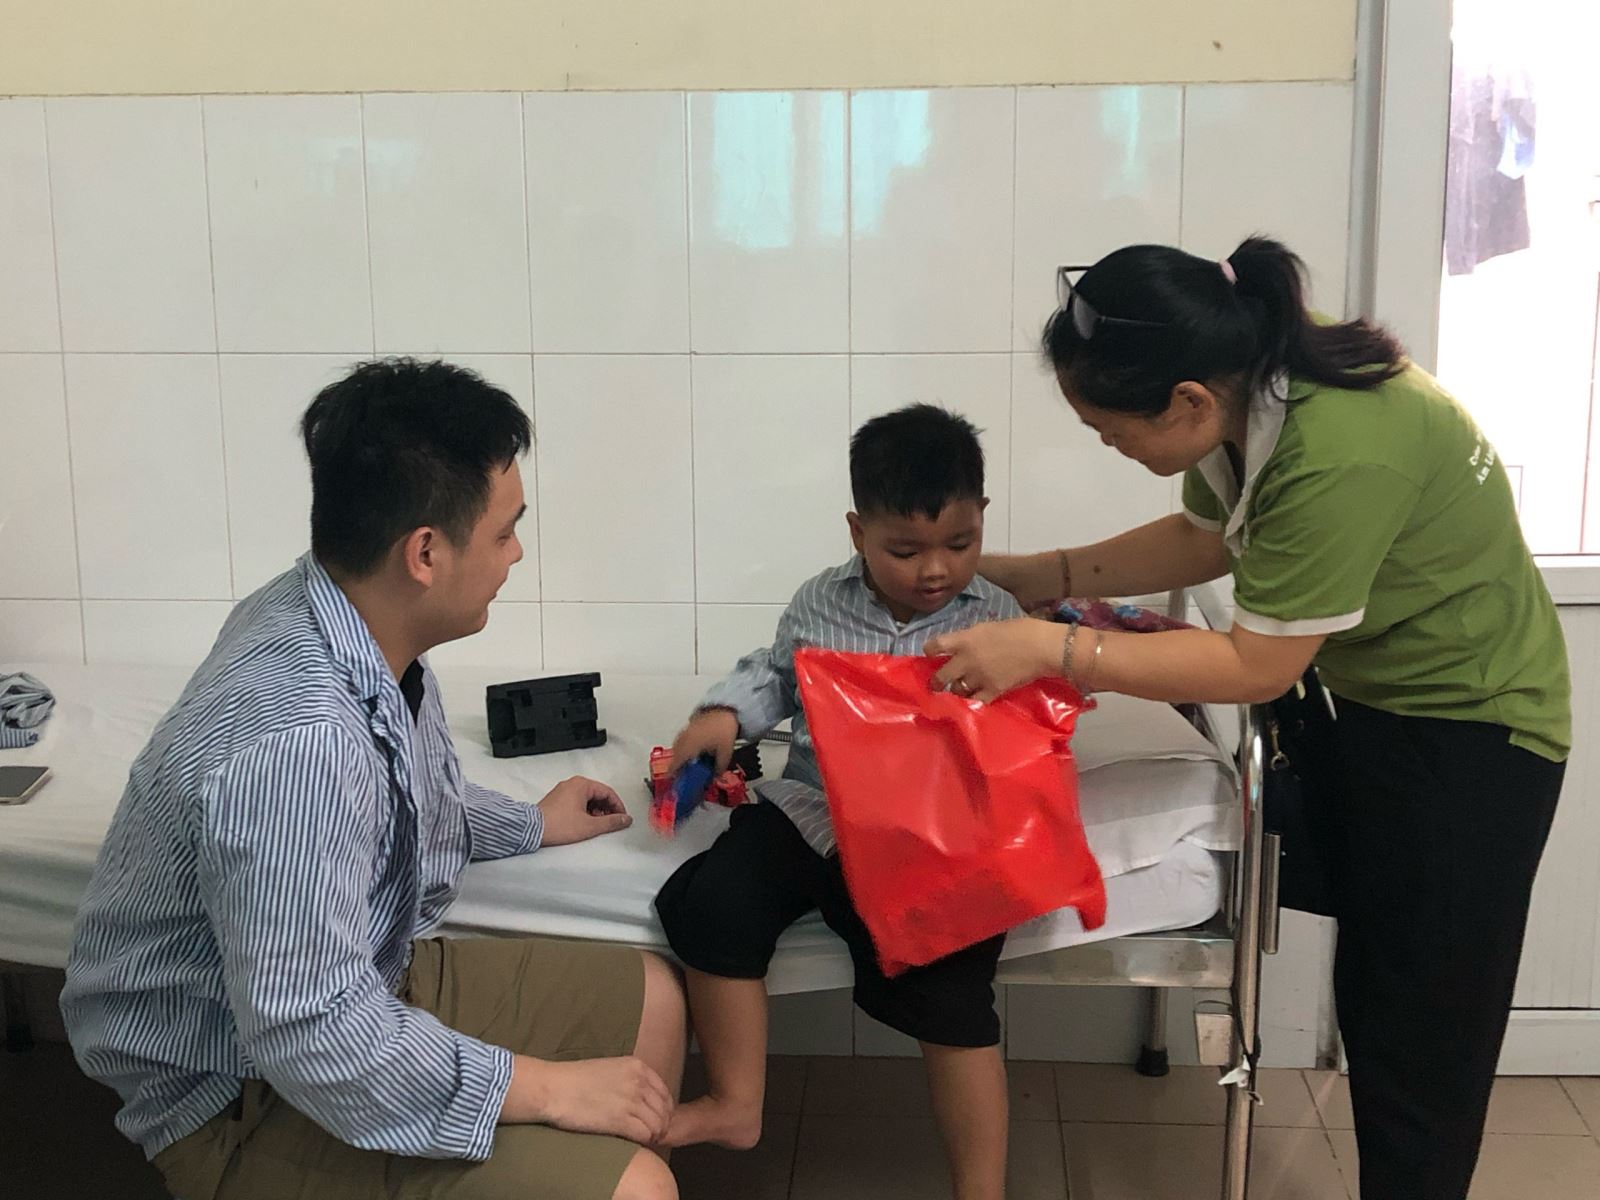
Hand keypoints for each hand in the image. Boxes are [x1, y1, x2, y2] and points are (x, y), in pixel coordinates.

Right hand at [505, 1054, 673, 1143]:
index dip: (663, 1110)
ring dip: (653, 1135)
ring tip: (643, 1140)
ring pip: (658, 1124)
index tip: (655, 1119)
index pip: (664, 1092)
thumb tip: (642, 1098)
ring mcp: (631, 1100)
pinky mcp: (621, 1119)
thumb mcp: (610, 1068)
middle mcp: (638, 1081)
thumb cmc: (575, 1080)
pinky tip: (635, 1142)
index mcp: (637, 1066)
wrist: (554, 1088)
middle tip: (650, 1134)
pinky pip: (645, 1134)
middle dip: (660, 1124)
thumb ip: (629, 1079)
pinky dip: (644, 1141)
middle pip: (664, 1110)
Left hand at [538, 776, 630, 846]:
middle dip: (606, 809)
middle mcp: (572, 784)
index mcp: (581, 784)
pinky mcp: (557, 800)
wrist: (532, 830)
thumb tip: (624, 819)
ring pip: (587, 798)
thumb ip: (611, 822)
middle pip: (598, 794)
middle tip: (610, 823)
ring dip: (595, 811)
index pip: (608, 792)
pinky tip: (583, 823)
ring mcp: (563, 791)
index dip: (618, 806)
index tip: (621, 817)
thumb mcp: (590, 826)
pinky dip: (585, 811)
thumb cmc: (556, 825)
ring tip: (595, 825)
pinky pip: (577, 801)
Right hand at [669, 708, 739, 772]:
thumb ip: (719, 767)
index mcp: (689, 747)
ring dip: (680, 755)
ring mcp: (686, 730)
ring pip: (677, 746)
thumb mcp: (725, 753)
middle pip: (675, 756)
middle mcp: (684, 738)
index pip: (675, 764)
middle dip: (678, 765)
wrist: (727, 708)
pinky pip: (681, 738)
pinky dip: (684, 745)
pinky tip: (694, 748)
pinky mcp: (689, 724)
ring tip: (690, 761)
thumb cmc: (724, 727)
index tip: (673, 779)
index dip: (673, 774)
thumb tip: (717, 774)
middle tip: (684, 772)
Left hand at [924, 618, 1062, 703]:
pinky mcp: (992, 691)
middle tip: (936, 684)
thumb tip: (964, 645)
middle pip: (941, 675)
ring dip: (957, 691)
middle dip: (936, 681)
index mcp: (965, 639)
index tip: (930, 654)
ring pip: (957, 690)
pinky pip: (975, 701)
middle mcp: (966, 660)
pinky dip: (972, 701)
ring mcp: (978, 678)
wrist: (1041, 647)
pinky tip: (974, 700)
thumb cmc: (1021, 630)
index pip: (935, 645)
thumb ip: (972, 638)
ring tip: (960, 691)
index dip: (930, 650)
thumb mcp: (989, 627)